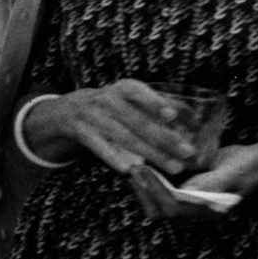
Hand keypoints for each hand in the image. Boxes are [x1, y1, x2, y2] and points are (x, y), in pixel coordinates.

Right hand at [31, 79, 200, 176]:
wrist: (67, 110)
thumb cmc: (110, 105)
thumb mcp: (129, 98)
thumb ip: (156, 104)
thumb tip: (190, 113)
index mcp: (122, 89)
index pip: (138, 93)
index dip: (155, 103)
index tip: (172, 115)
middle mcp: (106, 99)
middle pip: (137, 120)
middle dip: (163, 137)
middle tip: (187, 152)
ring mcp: (92, 116)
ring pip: (124, 137)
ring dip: (149, 152)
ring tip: (172, 166)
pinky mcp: (81, 132)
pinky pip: (99, 146)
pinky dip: (112, 157)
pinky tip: (129, 169)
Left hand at [128, 144, 257, 219]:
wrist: (257, 163)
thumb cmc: (248, 168)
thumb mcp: (233, 172)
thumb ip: (213, 182)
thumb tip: (189, 191)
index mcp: (206, 211)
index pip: (171, 209)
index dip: (153, 191)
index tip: (140, 170)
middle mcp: (195, 209)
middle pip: (159, 209)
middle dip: (142, 190)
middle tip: (132, 167)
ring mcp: (189, 199)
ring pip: (156, 199)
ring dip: (143, 183)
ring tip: (132, 161)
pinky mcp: (185, 187)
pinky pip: (162, 187)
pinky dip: (151, 176)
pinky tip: (144, 158)